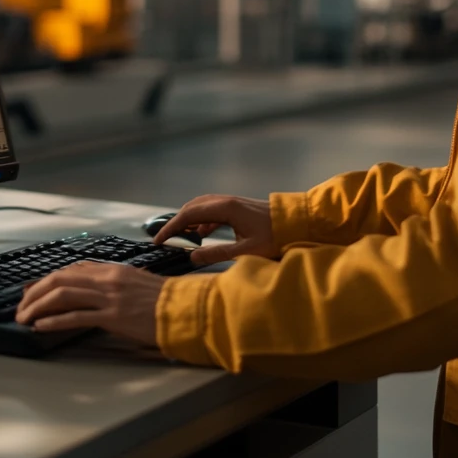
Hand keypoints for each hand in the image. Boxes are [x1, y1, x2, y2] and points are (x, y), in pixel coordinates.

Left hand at [15, 262, 163, 344]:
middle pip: (60, 279)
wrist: (183, 310)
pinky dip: (54, 320)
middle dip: (35, 292)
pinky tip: (41, 326)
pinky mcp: (112, 316)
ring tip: (24, 317)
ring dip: (38, 306)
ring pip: (63, 295)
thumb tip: (94, 293)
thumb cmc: (164, 301)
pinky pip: (75, 316)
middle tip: (21, 306)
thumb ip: (113, 284)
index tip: (32, 289)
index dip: (47, 279)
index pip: (71, 270)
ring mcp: (109, 296)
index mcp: (112, 270)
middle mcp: (107, 279)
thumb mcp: (136, 284)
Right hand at [153, 195, 275, 265]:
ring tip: (179, 237)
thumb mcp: (246, 251)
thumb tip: (192, 257)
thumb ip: (217, 254)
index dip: (171, 227)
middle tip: (164, 239)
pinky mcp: (238, 207)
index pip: (189, 215)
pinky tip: (201, 233)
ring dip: (188, 220)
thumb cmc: (276, 237)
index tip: (159, 240)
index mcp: (226, 208)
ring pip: (202, 207)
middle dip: (176, 222)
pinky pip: (212, 210)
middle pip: (192, 207)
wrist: (298, 224)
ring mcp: (232, 202)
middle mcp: (226, 201)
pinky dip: (201, 220)